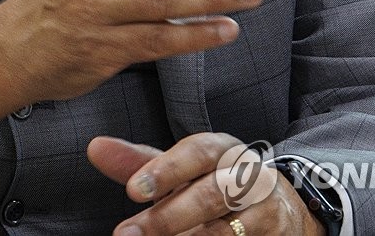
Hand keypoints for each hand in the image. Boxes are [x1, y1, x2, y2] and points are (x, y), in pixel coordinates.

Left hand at [87, 132, 325, 235]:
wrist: (280, 206)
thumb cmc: (215, 181)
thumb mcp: (182, 169)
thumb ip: (140, 162)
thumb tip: (94, 147)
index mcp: (223, 149)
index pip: (197, 152)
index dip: (166, 170)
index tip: (132, 191)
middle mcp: (248, 176)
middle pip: (211, 194)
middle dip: (168, 217)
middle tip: (128, 234)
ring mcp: (266, 210)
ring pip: (227, 229)